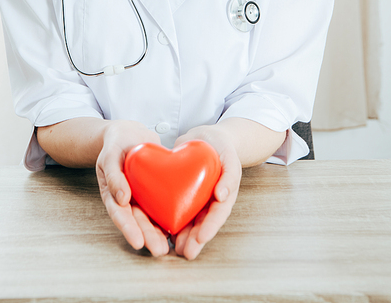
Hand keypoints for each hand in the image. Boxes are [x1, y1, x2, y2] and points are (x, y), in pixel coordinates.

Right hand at [96, 120, 169, 256]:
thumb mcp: (110, 156)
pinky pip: (162, 203)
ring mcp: (142, 195)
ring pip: (150, 217)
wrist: (128, 133)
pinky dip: (169, 214)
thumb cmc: (115, 144)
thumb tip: (121, 199)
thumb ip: (113, 175)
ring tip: (169, 246)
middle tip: (160, 250)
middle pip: (137, 221)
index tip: (139, 243)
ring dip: (158, 232)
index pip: (120, 215)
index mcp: (113, 193)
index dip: (129, 229)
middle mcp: (128, 199)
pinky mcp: (155, 189)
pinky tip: (179, 226)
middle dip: (148, 237)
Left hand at [172, 126, 241, 259]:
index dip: (210, 227)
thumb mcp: (230, 158)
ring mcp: (194, 198)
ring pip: (188, 220)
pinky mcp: (179, 192)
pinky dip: (168, 218)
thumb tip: (222, 196)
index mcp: (222, 195)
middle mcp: (208, 201)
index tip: (201, 237)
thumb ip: (230, 176)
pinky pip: (174, 206)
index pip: (217, 214)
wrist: (207, 137)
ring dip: (182, 235)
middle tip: (186, 252)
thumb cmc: (222, 148)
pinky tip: (160, 228)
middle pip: (202, 223)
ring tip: (175, 248)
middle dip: (194, 239)